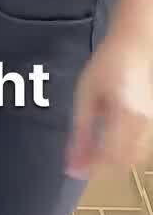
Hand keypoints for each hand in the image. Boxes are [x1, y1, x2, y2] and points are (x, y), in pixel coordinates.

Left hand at [66, 36, 152, 178]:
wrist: (134, 45)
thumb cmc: (106, 65)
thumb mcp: (86, 95)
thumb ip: (80, 131)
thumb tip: (71, 161)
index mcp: (124, 115)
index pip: (108, 157)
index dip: (90, 168)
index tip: (71, 170)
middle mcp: (142, 124)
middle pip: (123, 163)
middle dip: (101, 168)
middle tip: (80, 161)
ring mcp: (151, 124)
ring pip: (134, 159)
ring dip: (113, 162)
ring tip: (92, 153)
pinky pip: (140, 149)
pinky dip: (124, 153)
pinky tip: (109, 143)